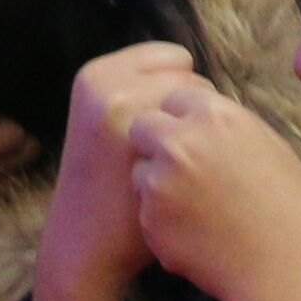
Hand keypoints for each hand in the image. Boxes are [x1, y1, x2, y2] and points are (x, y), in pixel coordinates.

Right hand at [33, 40, 195, 300]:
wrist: (86, 244)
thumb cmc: (108, 185)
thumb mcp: (106, 121)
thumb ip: (141, 90)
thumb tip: (200, 82)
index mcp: (95, 75)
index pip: (171, 57)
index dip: (177, 94)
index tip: (165, 129)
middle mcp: (110, 86)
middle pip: (191, 75)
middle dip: (191, 112)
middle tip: (173, 153)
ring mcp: (133, 114)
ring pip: (205, 101)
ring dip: (204, 128)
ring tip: (180, 165)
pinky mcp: (156, 147)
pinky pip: (213, 128)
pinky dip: (213, 148)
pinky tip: (193, 176)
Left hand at [122, 76, 300, 300]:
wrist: (283, 271)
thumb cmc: (290, 210)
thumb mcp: (272, 148)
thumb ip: (231, 125)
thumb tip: (207, 115)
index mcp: (215, 116)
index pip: (175, 98)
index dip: (183, 119)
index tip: (193, 137)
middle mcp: (180, 141)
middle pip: (143, 126)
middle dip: (156, 142)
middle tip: (179, 167)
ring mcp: (159, 181)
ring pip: (139, 170)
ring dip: (156, 182)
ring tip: (197, 207)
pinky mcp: (149, 219)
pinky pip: (145, 210)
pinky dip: (162, 220)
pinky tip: (196, 232)